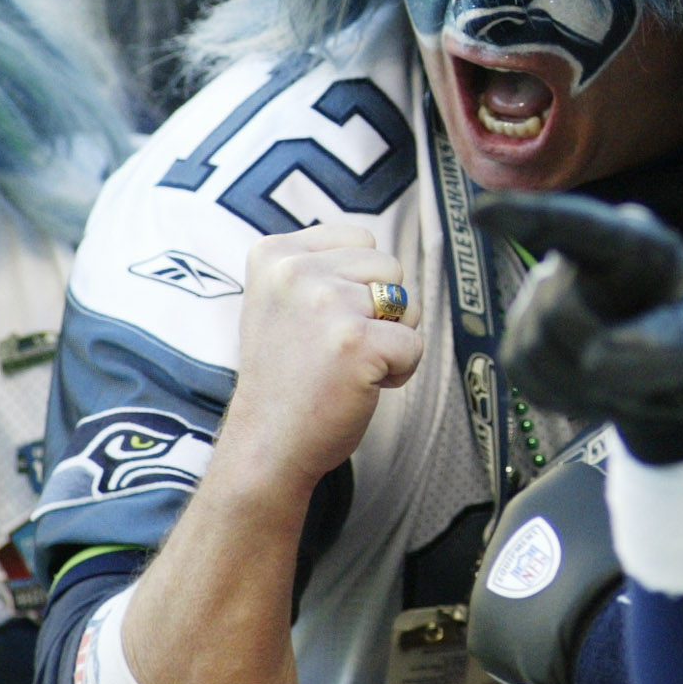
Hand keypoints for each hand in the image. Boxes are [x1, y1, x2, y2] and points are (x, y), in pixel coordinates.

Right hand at [216, 223, 422, 496]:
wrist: (267, 445)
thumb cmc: (287, 375)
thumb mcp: (282, 300)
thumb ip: (320, 266)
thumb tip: (381, 250)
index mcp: (274, 254)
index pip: (361, 238)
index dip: (358, 283)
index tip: (320, 321)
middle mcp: (295, 272)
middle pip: (389, 265)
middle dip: (380, 309)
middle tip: (336, 348)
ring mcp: (326, 304)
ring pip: (406, 301)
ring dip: (392, 336)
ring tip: (347, 364)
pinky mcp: (356, 342)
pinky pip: (415, 343)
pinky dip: (401, 370)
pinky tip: (362, 386)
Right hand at [485, 192, 682, 464]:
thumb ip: (666, 353)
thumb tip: (593, 358)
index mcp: (638, 245)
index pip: (578, 225)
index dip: (525, 214)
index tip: (480, 211)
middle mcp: (585, 259)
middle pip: (554, 310)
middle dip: (591, 355)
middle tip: (645, 377)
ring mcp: (549, 292)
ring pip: (532, 347)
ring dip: (579, 383)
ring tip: (623, 379)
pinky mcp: (528, 332)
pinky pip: (521, 372)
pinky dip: (560, 396)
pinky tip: (595, 387)